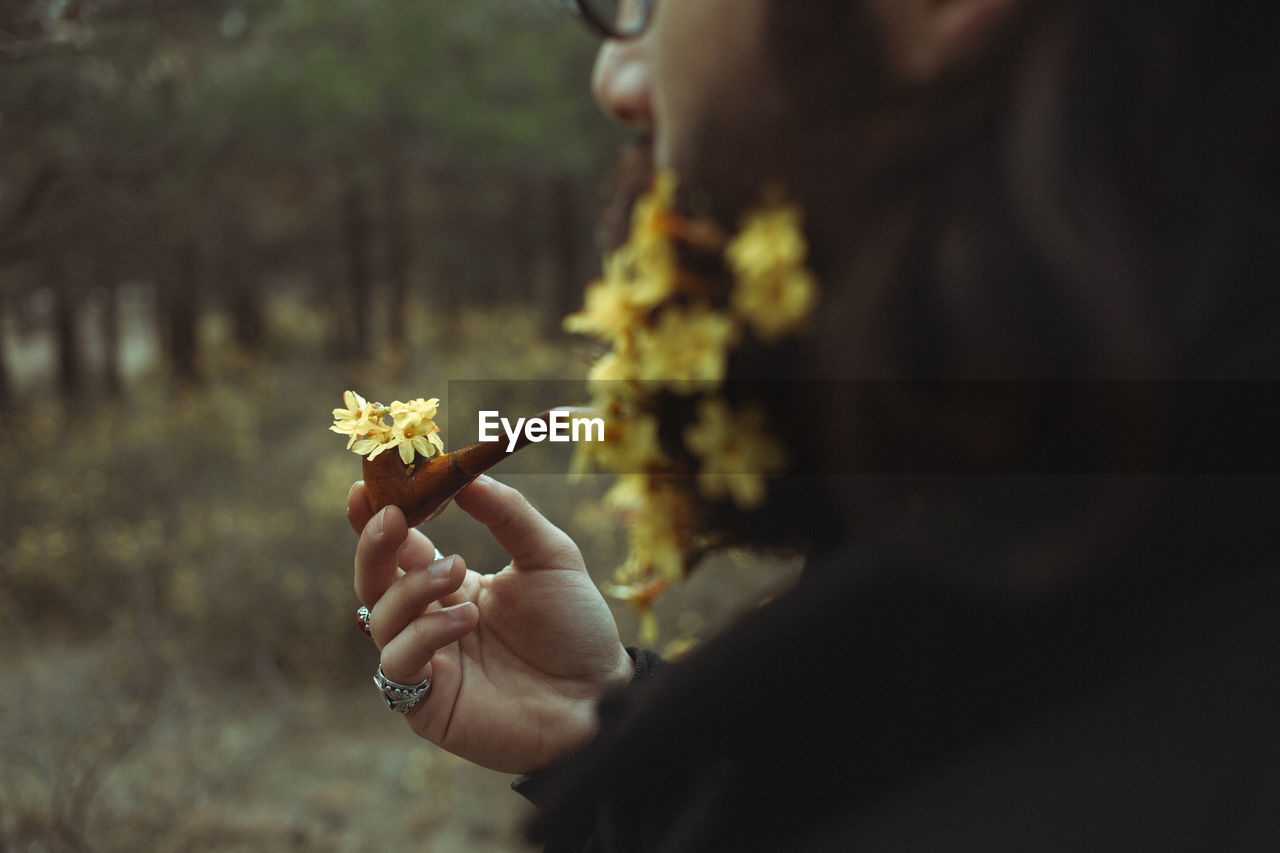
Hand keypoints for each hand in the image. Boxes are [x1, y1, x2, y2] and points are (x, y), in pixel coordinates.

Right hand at [348, 475, 632, 773]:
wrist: (599, 694)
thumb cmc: (575, 627)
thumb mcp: (550, 556)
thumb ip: (508, 515)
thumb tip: (467, 477)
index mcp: (452, 584)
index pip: (400, 547)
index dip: (377, 518)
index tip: (365, 487)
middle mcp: (429, 620)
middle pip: (374, 580)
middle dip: (375, 546)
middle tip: (392, 518)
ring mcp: (426, 662)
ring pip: (381, 617)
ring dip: (412, 587)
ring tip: (457, 572)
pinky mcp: (427, 704)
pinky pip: (399, 664)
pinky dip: (424, 635)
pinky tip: (465, 619)